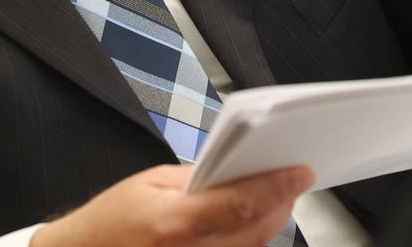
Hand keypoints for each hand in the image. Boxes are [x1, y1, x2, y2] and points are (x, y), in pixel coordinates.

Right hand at [31, 163, 314, 246]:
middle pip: (257, 229)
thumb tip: (236, 172)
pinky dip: (251, 239)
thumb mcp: (150, 183)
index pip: (242, 202)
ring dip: (270, 221)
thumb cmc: (110, 221)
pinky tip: (254, 221)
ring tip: (279, 196)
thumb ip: (197, 179)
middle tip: (294, 179)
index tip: (301, 171)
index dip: (277, 185)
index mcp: (176, 223)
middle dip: (281, 202)